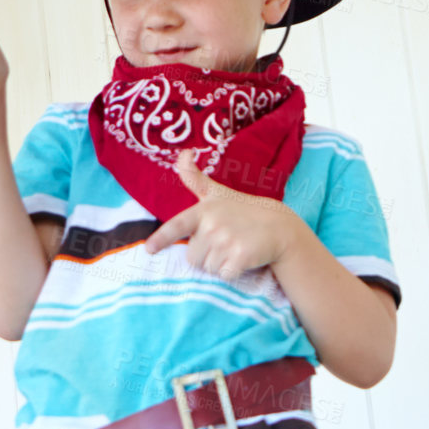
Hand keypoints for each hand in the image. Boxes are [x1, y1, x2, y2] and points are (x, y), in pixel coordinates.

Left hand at [142, 151, 295, 278]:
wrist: (279, 227)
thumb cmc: (244, 210)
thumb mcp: (218, 193)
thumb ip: (194, 177)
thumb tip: (183, 153)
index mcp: (203, 211)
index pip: (177, 226)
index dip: (161, 239)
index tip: (149, 250)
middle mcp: (212, 225)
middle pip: (193, 257)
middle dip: (205, 256)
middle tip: (224, 244)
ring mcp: (227, 241)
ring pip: (208, 268)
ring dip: (219, 264)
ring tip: (234, 250)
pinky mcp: (240, 257)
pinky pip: (224, 275)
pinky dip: (232, 273)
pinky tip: (242, 260)